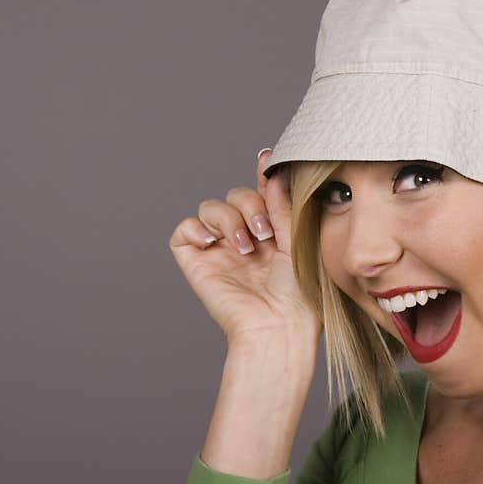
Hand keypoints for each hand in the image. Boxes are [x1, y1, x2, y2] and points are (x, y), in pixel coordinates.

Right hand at [168, 150, 321, 350]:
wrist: (279, 325)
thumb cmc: (298, 292)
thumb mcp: (296, 239)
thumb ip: (281, 203)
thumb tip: (270, 164)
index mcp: (272, 231)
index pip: (261, 192)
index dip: (263, 174)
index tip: (268, 158)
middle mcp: (244, 237)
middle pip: (236, 195)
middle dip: (251, 206)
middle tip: (266, 234)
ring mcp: (219, 249)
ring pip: (211, 207)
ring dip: (229, 219)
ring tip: (247, 247)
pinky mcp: (197, 262)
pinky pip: (184, 230)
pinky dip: (196, 229)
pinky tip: (214, 244)